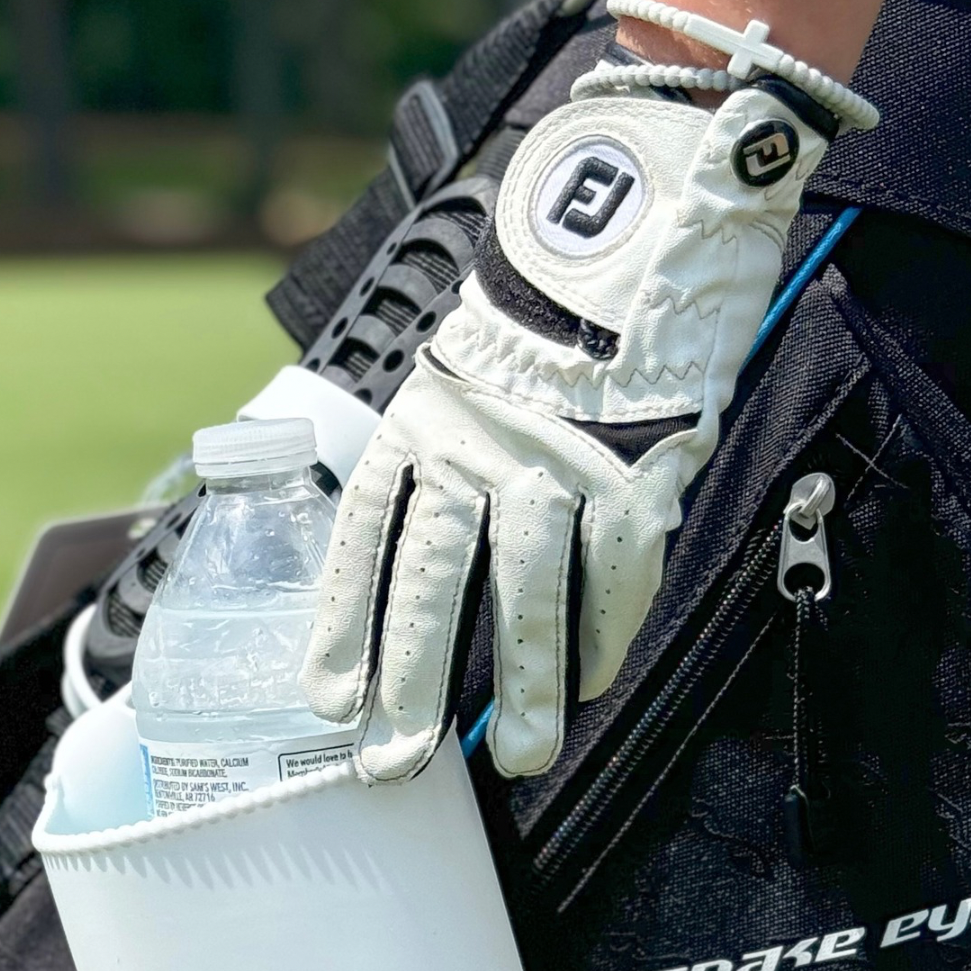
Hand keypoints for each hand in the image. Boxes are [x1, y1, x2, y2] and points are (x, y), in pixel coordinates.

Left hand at [302, 76, 828, 780]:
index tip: (328, 701)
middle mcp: (477, 445)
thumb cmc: (539, 313)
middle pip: (434, 582)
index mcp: (419, 421)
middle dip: (413, 684)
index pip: (366, 539)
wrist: (641, 207)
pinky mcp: (641, 460)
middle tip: (394, 763)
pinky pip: (620, 568)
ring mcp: (561, 457)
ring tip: (520, 758)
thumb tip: (414, 584)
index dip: (345, 626)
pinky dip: (606, 631)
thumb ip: (434, 466)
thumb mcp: (454, 376)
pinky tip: (591, 685)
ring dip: (523, 687)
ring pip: (531, 593)